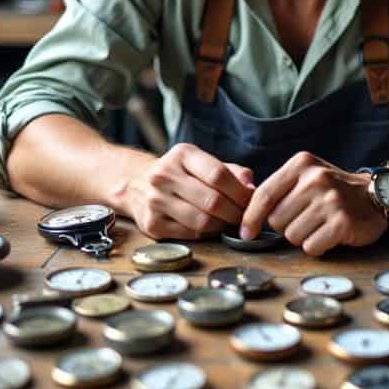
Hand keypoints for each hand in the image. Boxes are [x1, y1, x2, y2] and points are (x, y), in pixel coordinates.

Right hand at [114, 143, 254, 239]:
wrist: (137, 185)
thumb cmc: (180, 174)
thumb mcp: (202, 163)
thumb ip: (231, 172)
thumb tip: (251, 188)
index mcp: (182, 154)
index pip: (218, 174)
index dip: (240, 191)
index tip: (251, 200)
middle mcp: (164, 175)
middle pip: (213, 201)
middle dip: (235, 212)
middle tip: (244, 217)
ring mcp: (155, 200)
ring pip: (202, 221)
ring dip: (223, 225)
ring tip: (229, 222)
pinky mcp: (151, 224)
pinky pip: (190, 234)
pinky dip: (207, 234)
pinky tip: (211, 227)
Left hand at [240, 152, 385, 255]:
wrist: (375, 196)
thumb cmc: (333, 190)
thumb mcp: (306, 176)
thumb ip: (279, 189)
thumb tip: (246, 215)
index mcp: (301, 164)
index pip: (264, 195)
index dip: (250, 218)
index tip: (246, 233)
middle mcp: (315, 179)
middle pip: (276, 220)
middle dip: (287, 226)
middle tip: (307, 219)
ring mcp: (330, 200)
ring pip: (292, 236)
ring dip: (303, 237)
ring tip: (320, 225)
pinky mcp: (342, 222)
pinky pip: (311, 247)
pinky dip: (318, 246)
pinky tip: (330, 234)